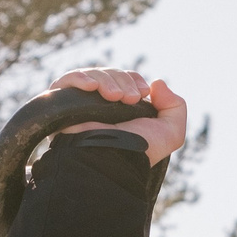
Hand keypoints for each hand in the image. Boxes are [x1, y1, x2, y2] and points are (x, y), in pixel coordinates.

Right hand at [47, 68, 186, 165]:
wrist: (114, 162)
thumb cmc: (140, 151)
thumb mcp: (171, 132)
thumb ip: (176, 106)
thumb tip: (157, 83)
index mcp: (120, 109)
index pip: (123, 79)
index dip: (133, 79)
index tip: (143, 92)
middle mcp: (99, 106)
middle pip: (108, 74)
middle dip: (123, 80)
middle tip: (129, 99)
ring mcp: (79, 105)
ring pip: (91, 75)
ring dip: (107, 80)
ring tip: (115, 98)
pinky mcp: (60, 106)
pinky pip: (66, 81)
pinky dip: (80, 79)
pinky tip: (92, 88)